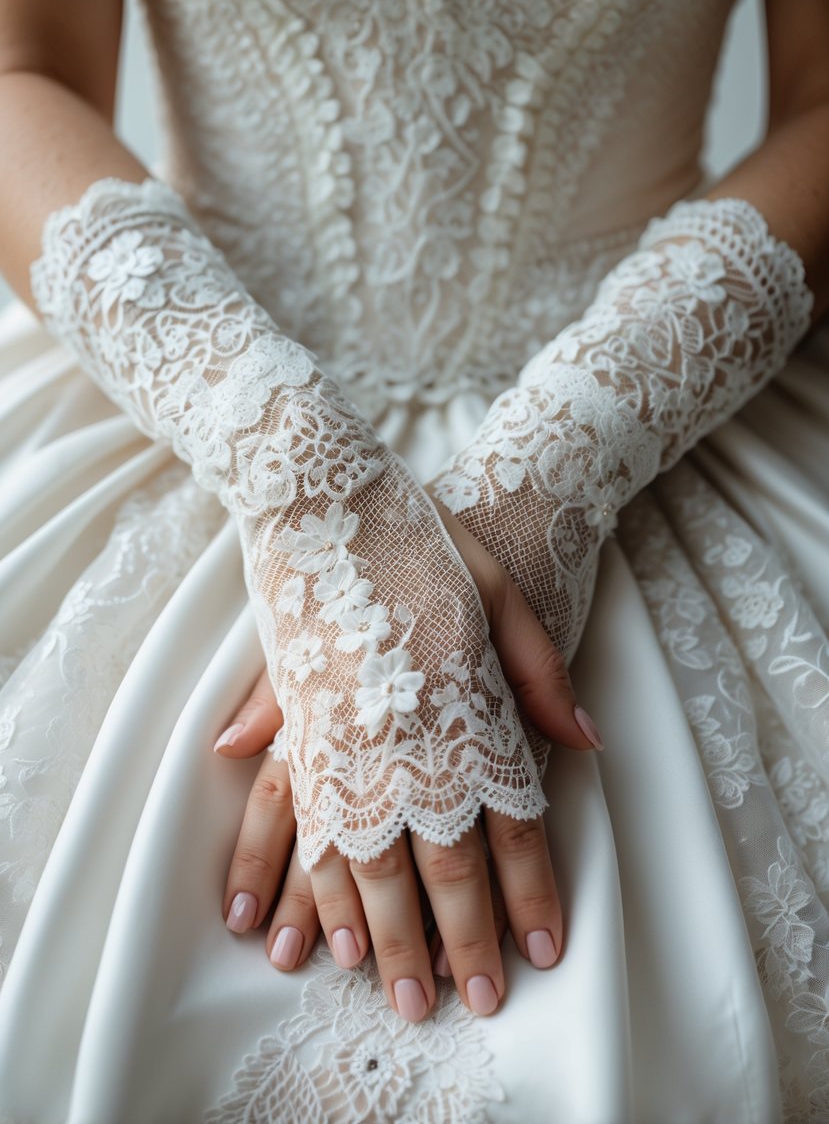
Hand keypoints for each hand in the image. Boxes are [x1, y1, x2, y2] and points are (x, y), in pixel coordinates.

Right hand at [215, 501, 600, 1021]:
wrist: (331, 491)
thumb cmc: (428, 539)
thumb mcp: (504, 594)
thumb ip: (542, 676)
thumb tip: (584, 742)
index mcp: (464, 705)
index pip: (510, 823)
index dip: (527, 893)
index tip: (538, 951)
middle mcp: (403, 734)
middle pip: (438, 859)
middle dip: (456, 940)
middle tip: (465, 1002)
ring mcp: (342, 733)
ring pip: (361, 858)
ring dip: (375, 930)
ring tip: (379, 985)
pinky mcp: (293, 722)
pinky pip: (298, 824)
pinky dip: (303, 880)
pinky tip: (300, 921)